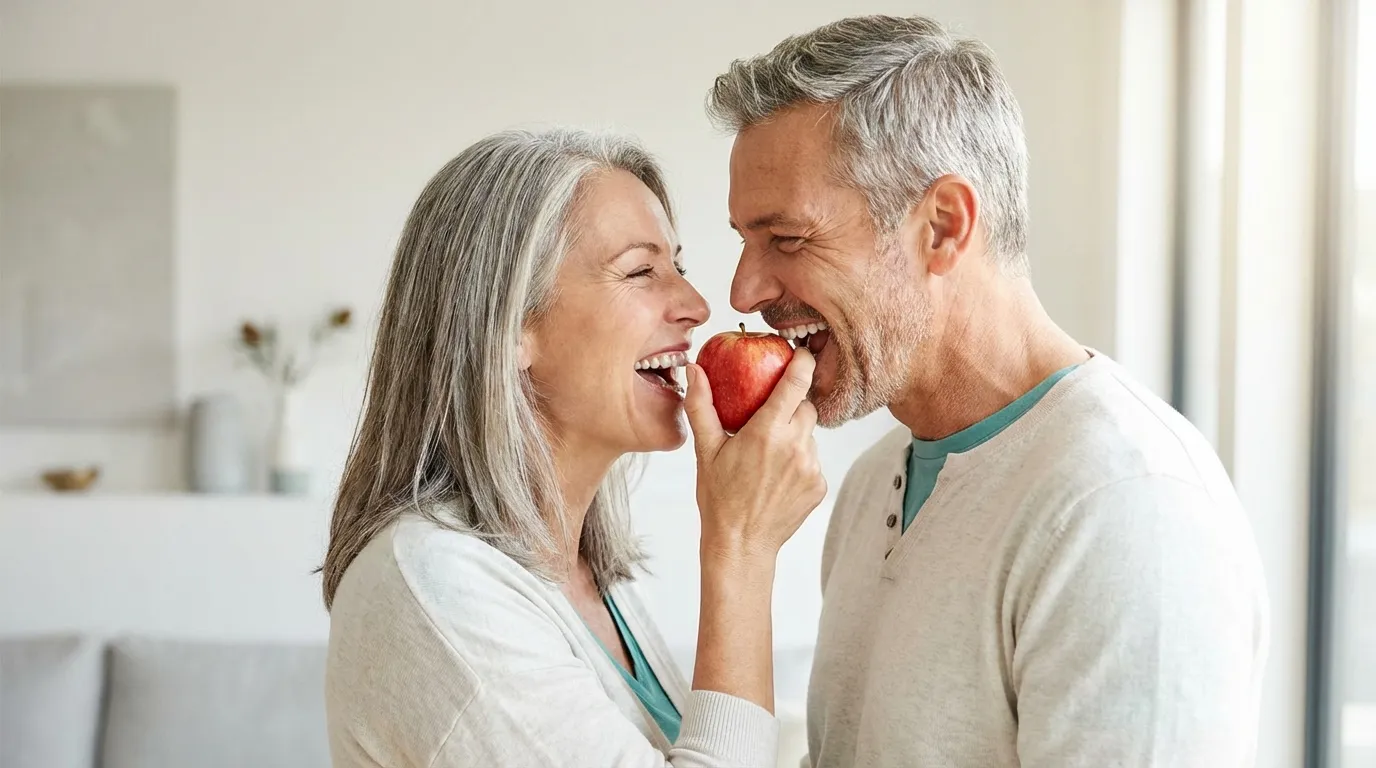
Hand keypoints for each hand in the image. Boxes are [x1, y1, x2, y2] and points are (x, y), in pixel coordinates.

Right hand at [684, 347, 826, 565]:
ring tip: (768, 457)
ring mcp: (811, 467)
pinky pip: (814, 460)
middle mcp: (795, 446)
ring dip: (794, 436)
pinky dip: (799, 461)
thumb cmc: (719, 498)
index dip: (802, 363)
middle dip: (791, 407)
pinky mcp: (819, 485)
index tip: (801, 354)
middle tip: (768, 422)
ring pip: (810, 435)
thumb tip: (695, 370)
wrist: (741, 544)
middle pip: (806, 407)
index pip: (796, 383)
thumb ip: (702, 406)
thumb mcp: (705, 451)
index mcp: (767, 432)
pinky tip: (777, 477)